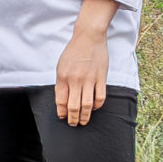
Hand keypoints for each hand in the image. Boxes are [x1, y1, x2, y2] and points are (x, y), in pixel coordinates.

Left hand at [54, 7, 112, 126]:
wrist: (88, 37)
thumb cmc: (73, 51)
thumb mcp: (61, 65)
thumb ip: (61, 82)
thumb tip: (62, 100)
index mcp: (63, 77)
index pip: (61, 101)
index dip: (61, 112)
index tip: (63, 117)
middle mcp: (75, 80)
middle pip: (73, 106)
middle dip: (73, 119)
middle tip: (73, 124)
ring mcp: (89, 79)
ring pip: (87, 105)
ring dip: (85, 116)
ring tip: (83, 122)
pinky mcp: (101, 78)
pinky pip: (100, 97)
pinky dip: (97, 106)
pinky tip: (93, 108)